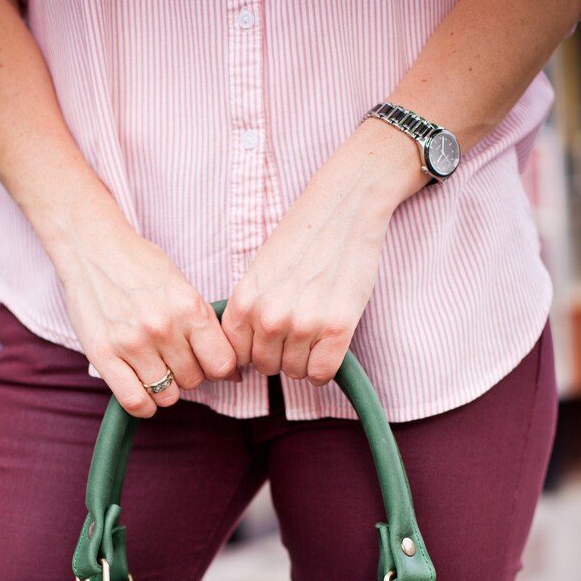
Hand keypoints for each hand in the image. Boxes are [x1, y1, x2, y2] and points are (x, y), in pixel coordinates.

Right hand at [56, 215, 239, 416]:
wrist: (90, 247)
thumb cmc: (139, 265)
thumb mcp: (181, 286)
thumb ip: (203, 324)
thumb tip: (230, 371)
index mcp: (189, 308)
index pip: (222, 364)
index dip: (219, 368)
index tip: (209, 363)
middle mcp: (163, 328)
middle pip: (194, 380)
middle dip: (189, 373)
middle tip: (175, 358)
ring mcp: (132, 343)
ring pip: (167, 395)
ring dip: (166, 389)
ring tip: (157, 369)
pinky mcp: (104, 355)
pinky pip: (135, 402)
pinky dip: (144, 404)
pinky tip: (142, 389)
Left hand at [222, 122, 421, 383]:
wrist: (344, 206)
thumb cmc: (303, 237)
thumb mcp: (260, 271)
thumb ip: (250, 310)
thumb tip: (246, 355)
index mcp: (245, 301)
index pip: (237, 356)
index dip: (254, 352)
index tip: (268, 342)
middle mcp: (269, 316)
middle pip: (266, 367)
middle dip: (281, 356)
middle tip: (297, 333)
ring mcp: (303, 324)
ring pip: (295, 373)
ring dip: (305, 360)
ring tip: (315, 332)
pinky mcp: (337, 328)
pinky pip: (321, 374)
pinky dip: (325, 367)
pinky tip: (329, 346)